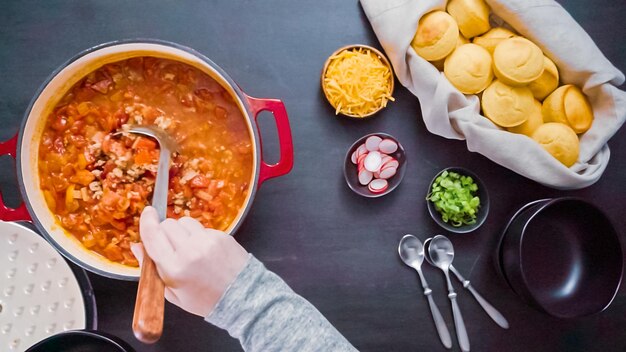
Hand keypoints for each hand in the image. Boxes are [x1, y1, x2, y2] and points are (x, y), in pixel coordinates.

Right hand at [131, 206, 248, 316]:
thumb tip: (136, 247)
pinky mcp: (221, 235)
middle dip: (165, 232)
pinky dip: (199, 236)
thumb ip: (151, 269)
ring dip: (181, 231)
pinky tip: (205, 251)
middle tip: (171, 248)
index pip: (152, 235)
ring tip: (189, 249)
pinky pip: (202, 227)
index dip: (147, 222)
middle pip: (168, 225)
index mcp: (174, 268)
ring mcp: (207, 241)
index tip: (147, 213)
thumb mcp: (173, 293)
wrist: (240, 297)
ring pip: (184, 222)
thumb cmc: (205, 300)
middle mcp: (190, 251)